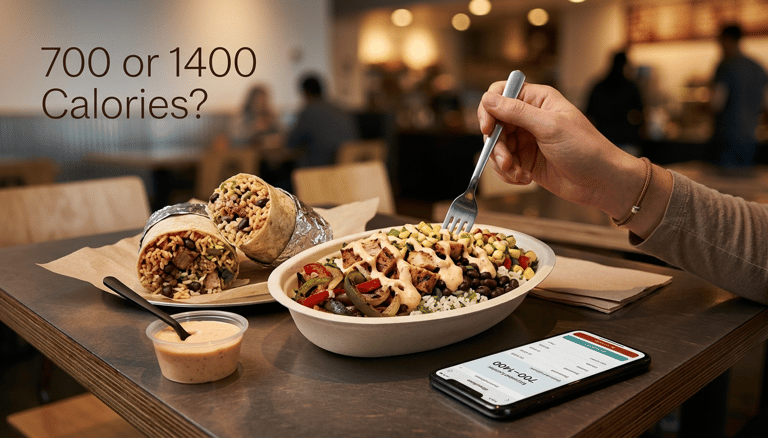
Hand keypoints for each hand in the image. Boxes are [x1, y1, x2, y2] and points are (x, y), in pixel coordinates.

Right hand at [477, 82, 671, 237]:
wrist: (601, 182)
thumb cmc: (585, 149)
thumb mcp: (549, 127)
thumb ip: (516, 112)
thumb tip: (487, 99)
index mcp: (537, 99)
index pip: (500, 94)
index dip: (489, 110)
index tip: (488, 129)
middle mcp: (529, 117)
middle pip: (494, 124)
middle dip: (496, 145)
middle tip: (506, 162)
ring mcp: (526, 140)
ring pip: (496, 146)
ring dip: (502, 163)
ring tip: (518, 174)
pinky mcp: (526, 160)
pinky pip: (504, 165)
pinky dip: (508, 174)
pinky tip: (524, 179)